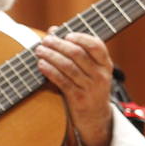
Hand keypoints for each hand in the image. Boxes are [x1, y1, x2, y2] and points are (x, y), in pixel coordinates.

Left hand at [34, 30, 113, 145]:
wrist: (95, 116)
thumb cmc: (87, 84)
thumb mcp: (88, 67)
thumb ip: (73, 47)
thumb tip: (53, 29)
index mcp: (105, 64)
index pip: (96, 45)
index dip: (80, 37)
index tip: (66, 34)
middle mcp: (101, 75)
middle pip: (77, 54)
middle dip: (58, 44)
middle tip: (45, 41)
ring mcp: (91, 88)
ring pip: (67, 66)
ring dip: (50, 56)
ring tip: (39, 50)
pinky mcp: (79, 99)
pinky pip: (62, 81)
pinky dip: (49, 71)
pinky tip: (41, 64)